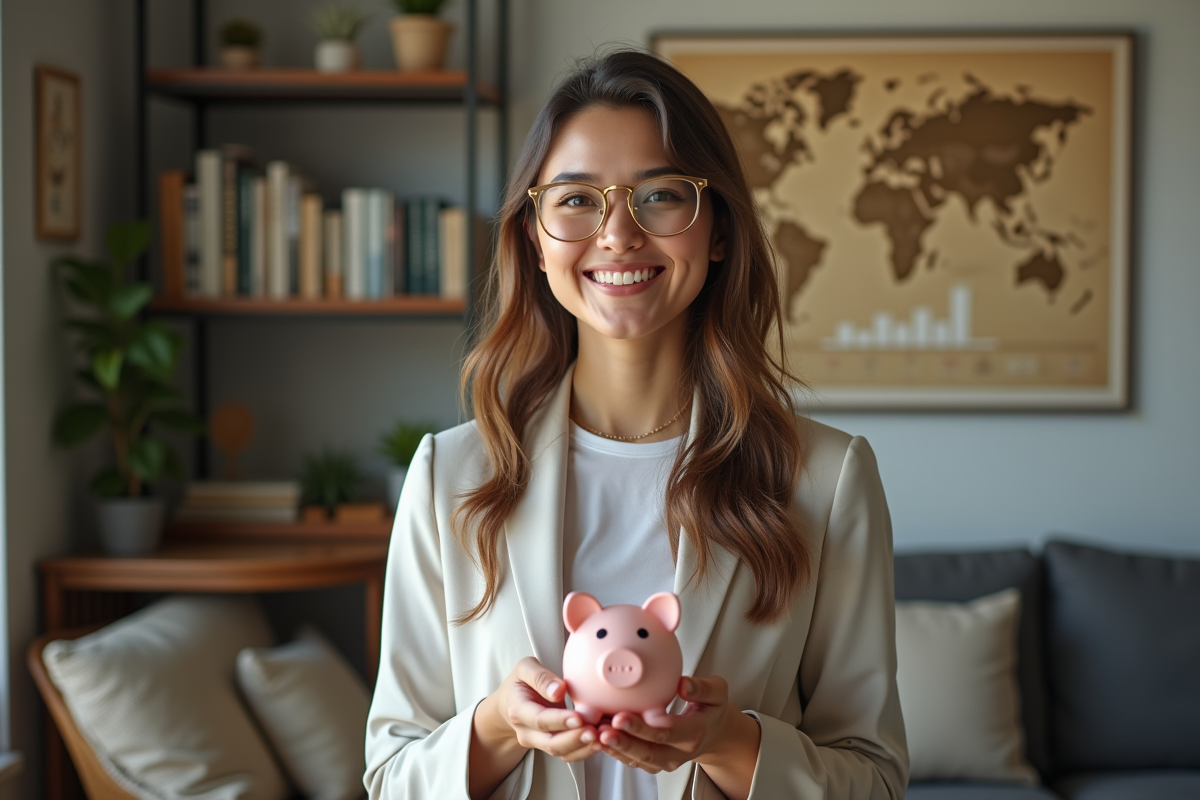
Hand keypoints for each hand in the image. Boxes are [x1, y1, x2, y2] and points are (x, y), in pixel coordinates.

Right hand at [478, 656, 600, 763]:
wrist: (510, 703)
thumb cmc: (520, 683)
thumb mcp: (525, 669)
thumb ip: (541, 677)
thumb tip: (558, 690)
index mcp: (518, 710)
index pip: (540, 720)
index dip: (559, 720)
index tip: (578, 717)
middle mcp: (526, 731)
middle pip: (550, 742)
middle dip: (574, 739)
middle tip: (594, 732)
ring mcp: (538, 742)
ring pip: (560, 751)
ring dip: (582, 748)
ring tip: (601, 738)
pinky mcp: (551, 745)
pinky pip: (567, 754)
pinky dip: (584, 750)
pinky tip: (599, 742)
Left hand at [595, 675, 759, 799]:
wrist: (713, 732)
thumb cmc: (711, 709)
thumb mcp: (717, 692)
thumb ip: (703, 687)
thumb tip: (683, 684)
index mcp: (694, 733)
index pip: (667, 733)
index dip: (644, 728)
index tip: (623, 717)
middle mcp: (679, 752)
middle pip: (648, 750)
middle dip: (624, 741)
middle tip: (604, 728)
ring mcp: (665, 760)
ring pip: (637, 758)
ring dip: (615, 747)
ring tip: (595, 733)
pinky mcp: (653, 762)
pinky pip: (631, 760)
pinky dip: (614, 750)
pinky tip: (598, 736)